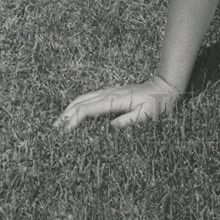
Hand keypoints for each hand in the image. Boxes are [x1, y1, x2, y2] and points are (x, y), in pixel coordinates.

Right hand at [53, 74, 181, 131]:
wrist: (166, 87)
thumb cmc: (158, 103)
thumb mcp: (147, 114)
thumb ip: (129, 120)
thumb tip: (110, 128)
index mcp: (116, 99)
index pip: (88, 109)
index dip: (74, 120)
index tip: (64, 132)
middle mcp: (110, 93)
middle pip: (81, 101)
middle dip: (65, 114)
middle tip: (54, 130)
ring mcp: (110, 91)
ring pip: (83, 97)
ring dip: (69, 109)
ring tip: (58, 122)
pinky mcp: (112, 93)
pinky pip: (90, 97)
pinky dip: (78, 105)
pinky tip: (74, 112)